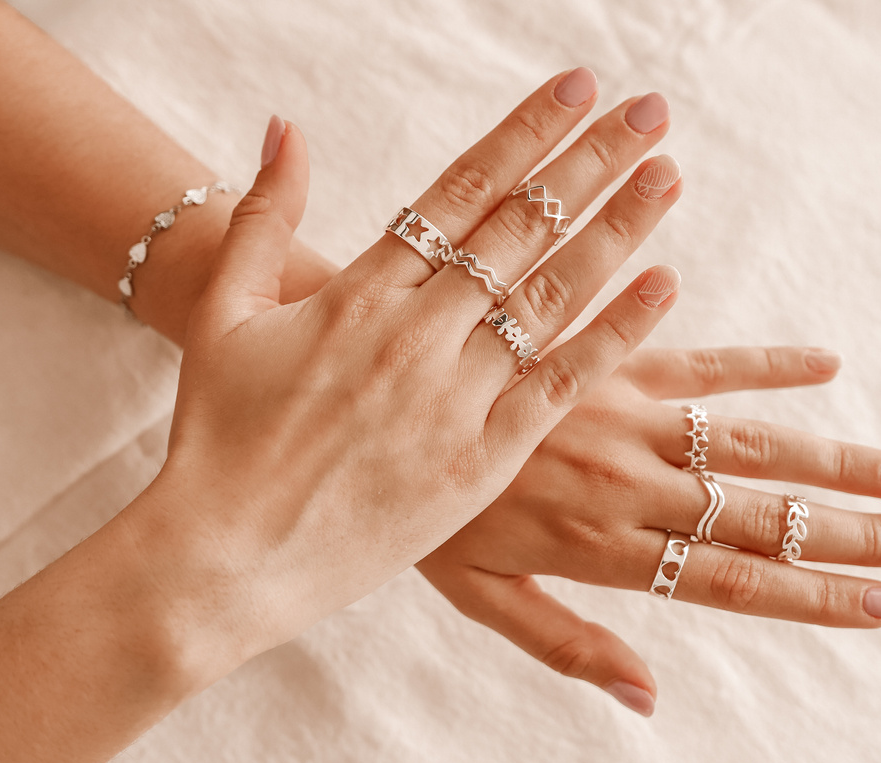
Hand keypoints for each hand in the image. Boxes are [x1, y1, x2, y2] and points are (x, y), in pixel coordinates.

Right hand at [128, 70, 687, 683]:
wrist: (223, 557)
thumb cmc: (213, 439)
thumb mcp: (220, 315)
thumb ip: (260, 218)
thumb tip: (287, 125)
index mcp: (358, 292)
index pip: (462, 190)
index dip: (526, 133)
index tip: (578, 88)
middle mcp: (416, 334)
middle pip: (521, 229)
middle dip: (590, 162)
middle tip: (649, 111)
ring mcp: (454, 398)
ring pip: (552, 297)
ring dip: (616, 229)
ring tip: (667, 174)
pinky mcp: (480, 462)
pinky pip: (560, 385)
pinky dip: (614, 335)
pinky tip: (663, 285)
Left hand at [419, 346, 880, 715]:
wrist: (366, 394)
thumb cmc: (414, 509)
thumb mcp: (480, 597)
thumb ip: (567, 643)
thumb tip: (646, 697)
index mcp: (599, 546)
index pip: (725, 579)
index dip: (809, 594)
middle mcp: (624, 483)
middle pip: (756, 512)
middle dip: (852, 528)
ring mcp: (620, 416)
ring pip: (744, 440)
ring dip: (831, 454)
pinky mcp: (606, 360)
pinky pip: (697, 360)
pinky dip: (762, 364)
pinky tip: (825, 363)